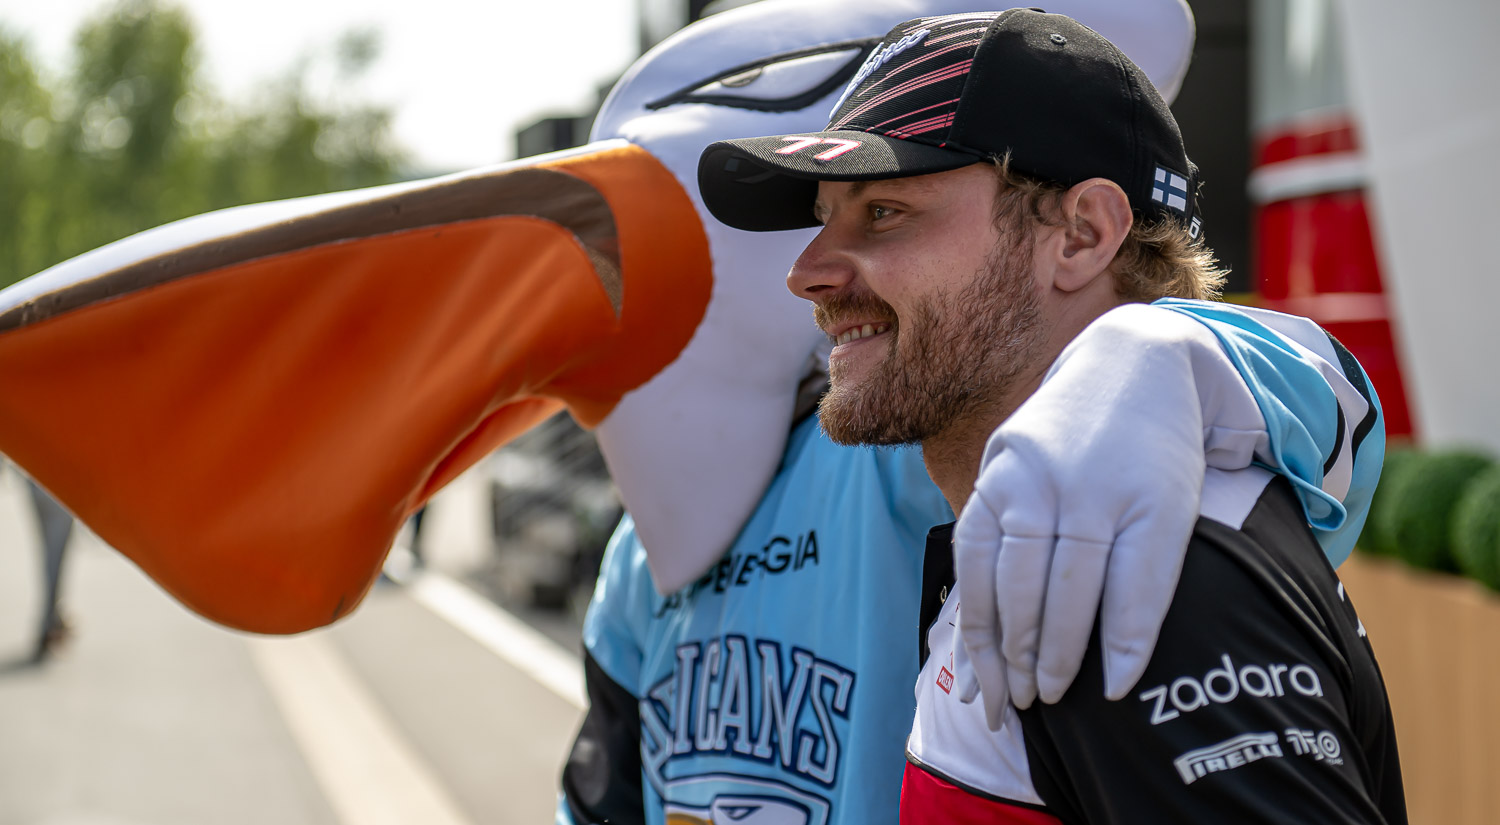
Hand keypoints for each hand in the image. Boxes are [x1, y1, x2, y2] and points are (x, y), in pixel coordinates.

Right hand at [952, 304, 1262, 727]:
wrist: (1127, 366)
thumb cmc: (1159, 457)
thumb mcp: (1176, 515)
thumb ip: (1146, 593)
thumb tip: (1116, 680)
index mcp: (1134, 492)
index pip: (1115, 584)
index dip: (1102, 645)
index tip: (1098, 697)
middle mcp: (1072, 480)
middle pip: (1047, 585)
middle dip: (1038, 654)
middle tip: (1036, 707)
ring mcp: (1024, 472)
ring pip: (1001, 571)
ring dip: (995, 640)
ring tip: (998, 694)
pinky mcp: (993, 469)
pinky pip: (971, 545)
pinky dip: (970, 598)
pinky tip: (971, 641)